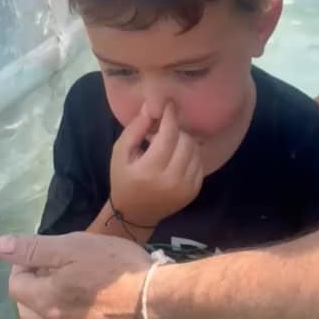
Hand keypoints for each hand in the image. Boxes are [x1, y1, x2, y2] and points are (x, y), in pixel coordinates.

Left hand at [0, 231, 155, 318]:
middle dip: (32, 291)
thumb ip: (36, 249)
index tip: (42, 256)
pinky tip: (91, 311)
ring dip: (50, 310)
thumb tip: (0, 247)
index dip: (23, 267)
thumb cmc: (119, 270)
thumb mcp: (77, 247)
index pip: (16, 286)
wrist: (160, 304)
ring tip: (71, 292)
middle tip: (54, 272)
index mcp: (46, 301)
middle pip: (27, 311)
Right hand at [110, 102, 203, 226]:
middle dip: (175, 130)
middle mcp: (172, 180)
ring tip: (169, 144)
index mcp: (150, 170)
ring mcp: (186, 187)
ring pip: (195, 150)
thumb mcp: (120, 153)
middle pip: (185, 141)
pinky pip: (199, 162)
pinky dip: (190, 154)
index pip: (168, 135)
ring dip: (184, 141)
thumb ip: (135, 129)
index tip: (169, 104)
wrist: (135, 214)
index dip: (170, 117)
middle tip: (163, 131)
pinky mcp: (194, 191)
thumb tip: (151, 107)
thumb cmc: (124, 180)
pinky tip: (177, 156)